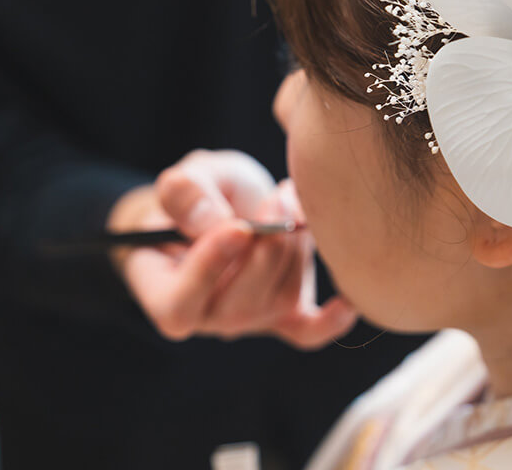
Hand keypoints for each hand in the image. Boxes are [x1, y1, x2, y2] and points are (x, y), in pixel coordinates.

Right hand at [109, 150, 355, 348]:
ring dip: (296, 249)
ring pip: (279, 302)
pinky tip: (348, 301)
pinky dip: (331, 320)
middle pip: (239, 306)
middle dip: (267, 248)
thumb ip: (185, 192)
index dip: (208, 270)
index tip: (239, 226)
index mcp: (163, 290)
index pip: (178, 305)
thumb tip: (212, 221)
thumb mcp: (186, 177)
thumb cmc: (199, 192)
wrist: (226, 203)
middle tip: (279, 196)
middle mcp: (205, 316)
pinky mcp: (283, 316)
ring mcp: (247, 321)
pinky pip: (307, 332)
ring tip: (292, 199)